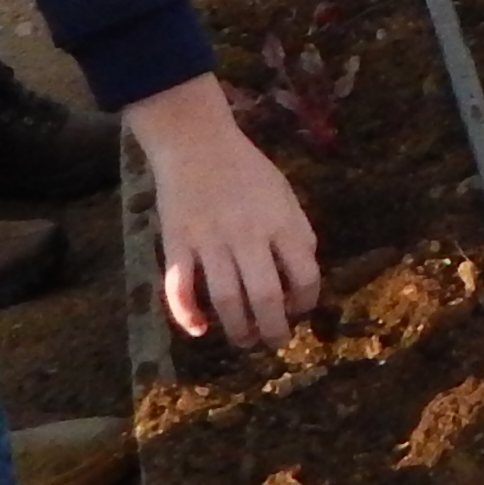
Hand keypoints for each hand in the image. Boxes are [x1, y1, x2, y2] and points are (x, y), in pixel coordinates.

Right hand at [129, 76, 321, 349]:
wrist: (195, 141)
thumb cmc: (246, 169)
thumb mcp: (284, 195)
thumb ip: (296, 232)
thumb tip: (304, 275)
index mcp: (281, 222)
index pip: (305, 274)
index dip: (306, 301)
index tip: (298, 311)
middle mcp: (248, 235)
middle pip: (266, 295)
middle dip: (273, 329)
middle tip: (273, 343)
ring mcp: (210, 240)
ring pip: (226, 298)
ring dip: (237, 329)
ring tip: (244, 340)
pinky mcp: (177, 243)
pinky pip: (179, 287)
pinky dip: (186, 314)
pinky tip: (199, 329)